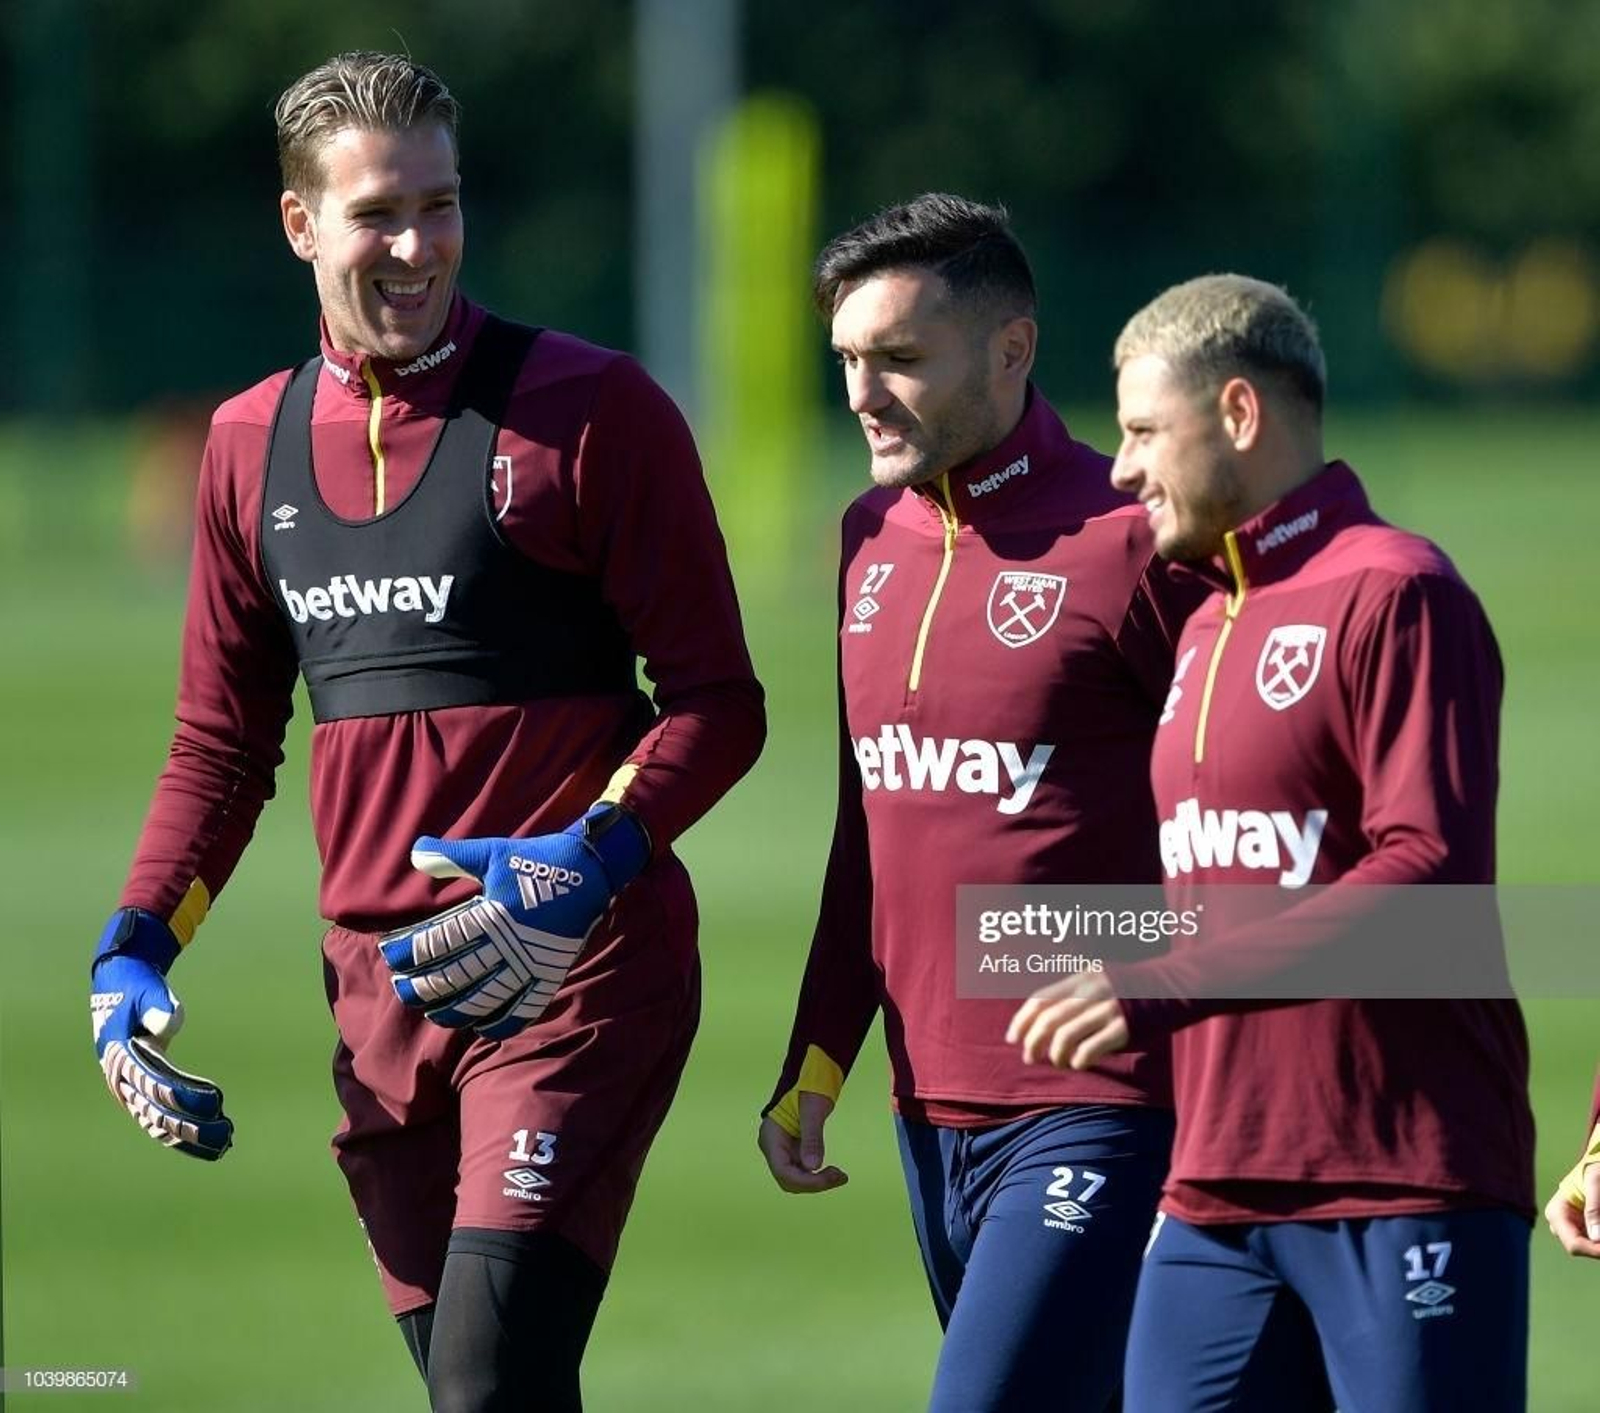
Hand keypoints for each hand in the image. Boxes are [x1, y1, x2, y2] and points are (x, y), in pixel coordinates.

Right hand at [90, 908, 232, 1160]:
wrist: (118, 983)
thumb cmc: (136, 986)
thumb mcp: (145, 989)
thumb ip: (157, 1005)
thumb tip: (171, 1025)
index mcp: (119, 1057)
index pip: (155, 1085)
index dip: (185, 1097)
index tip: (216, 1102)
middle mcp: (122, 1079)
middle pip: (156, 1113)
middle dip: (192, 1128)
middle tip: (228, 1133)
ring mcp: (129, 1088)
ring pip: (157, 1123)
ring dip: (190, 1138)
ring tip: (225, 1144)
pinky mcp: (139, 1089)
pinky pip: (158, 1118)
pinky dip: (181, 1132)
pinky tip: (207, 1143)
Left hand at [380, 804, 649, 1040]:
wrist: (589, 869)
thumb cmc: (536, 859)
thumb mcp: (493, 852)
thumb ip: (452, 857)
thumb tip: (415, 852)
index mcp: (490, 916)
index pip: (438, 942)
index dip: (408, 951)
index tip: (389, 954)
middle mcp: (507, 946)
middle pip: (454, 977)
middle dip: (421, 987)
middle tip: (400, 989)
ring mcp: (530, 965)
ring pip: (483, 1000)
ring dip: (452, 1011)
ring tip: (432, 1012)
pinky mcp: (548, 975)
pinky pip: (523, 1010)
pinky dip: (500, 1024)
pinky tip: (481, 1027)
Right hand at [759, 1092, 847, 1193]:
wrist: (811, 1082)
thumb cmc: (811, 1090)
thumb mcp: (814, 1111)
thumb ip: (812, 1138)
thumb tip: (814, 1167)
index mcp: (771, 1137)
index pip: (782, 1171)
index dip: (805, 1180)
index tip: (829, 1177)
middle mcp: (772, 1148)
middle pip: (788, 1179)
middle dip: (813, 1183)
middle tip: (839, 1176)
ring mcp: (781, 1151)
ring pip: (795, 1179)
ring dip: (817, 1182)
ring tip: (840, 1176)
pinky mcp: (791, 1152)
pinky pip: (802, 1172)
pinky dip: (818, 1176)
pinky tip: (833, 1172)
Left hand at [1006, 972, 1128, 1069]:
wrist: (1170, 989)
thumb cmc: (1125, 990)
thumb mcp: (1096, 979)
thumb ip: (1071, 994)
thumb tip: (1039, 1025)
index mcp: (1080, 978)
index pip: (1039, 999)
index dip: (1021, 1020)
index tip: (1012, 1038)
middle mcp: (1090, 991)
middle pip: (1048, 1020)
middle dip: (1033, 1042)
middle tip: (1029, 1057)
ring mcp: (1107, 1009)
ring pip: (1065, 1037)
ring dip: (1056, 1055)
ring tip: (1059, 1061)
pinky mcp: (1123, 1028)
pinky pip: (1090, 1049)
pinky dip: (1079, 1061)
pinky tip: (1079, 1064)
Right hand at [1546, 1148, 1599, 1258]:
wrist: (1595, 1167)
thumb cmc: (1594, 1170)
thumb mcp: (1596, 1184)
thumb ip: (1594, 1209)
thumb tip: (1596, 1238)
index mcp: (1556, 1213)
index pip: (1574, 1244)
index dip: (1596, 1251)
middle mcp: (1559, 1225)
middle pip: (1584, 1249)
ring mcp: (1570, 1228)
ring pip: (1592, 1248)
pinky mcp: (1582, 1230)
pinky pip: (1595, 1242)